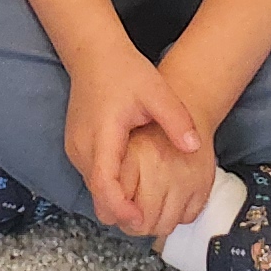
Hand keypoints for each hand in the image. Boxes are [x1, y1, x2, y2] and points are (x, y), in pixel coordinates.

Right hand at [63, 39, 209, 234]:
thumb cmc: (124, 70)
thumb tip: (194, 147)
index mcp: (102, 136)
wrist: (93, 52)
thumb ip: (176, 120)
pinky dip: (110, 187)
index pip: (104, 185)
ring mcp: (76, 149)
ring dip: (116, 200)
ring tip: (146, 200)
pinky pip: (93, 178)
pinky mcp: (77, 148)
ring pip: (94, 190)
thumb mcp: (157, 91)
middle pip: (98, 196)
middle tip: (152, 217)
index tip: (142, 217)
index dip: (122, 207)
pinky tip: (133, 181)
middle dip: (122, 212)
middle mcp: (82, 148)